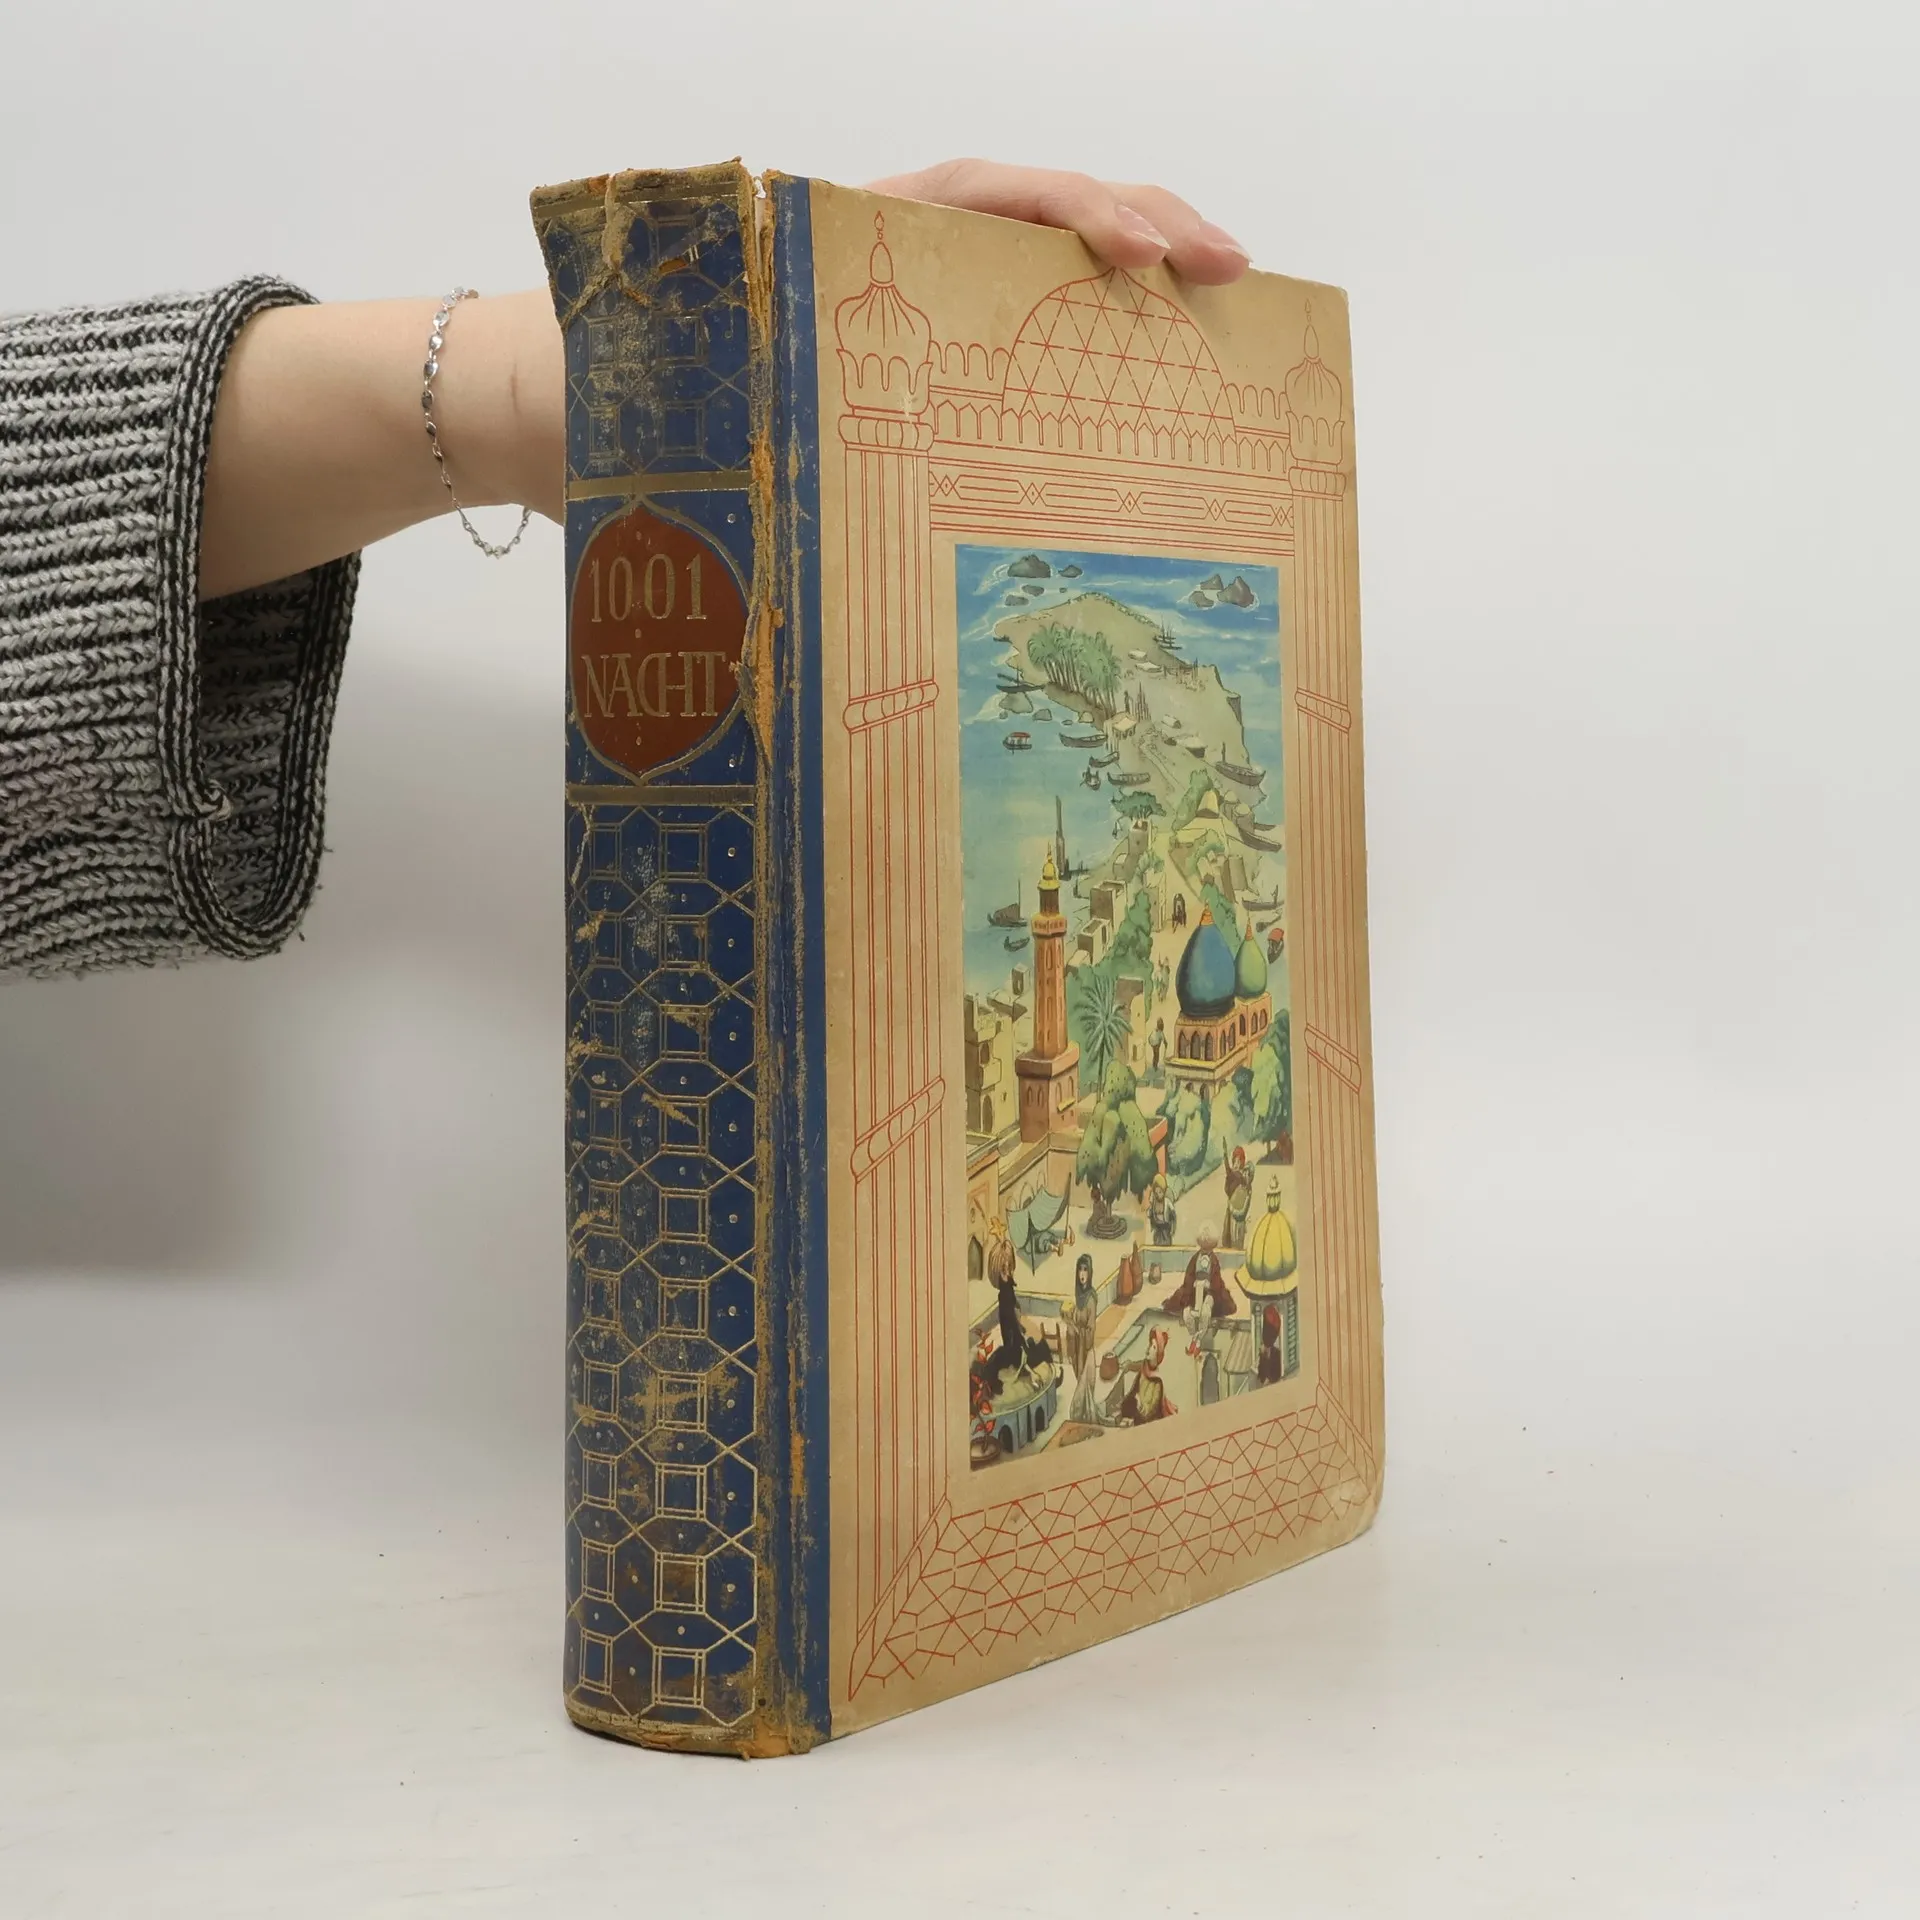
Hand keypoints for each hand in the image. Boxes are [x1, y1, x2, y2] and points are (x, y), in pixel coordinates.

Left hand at [199, 160, 1250, 599]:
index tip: (1135, 253)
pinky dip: (1078, 353)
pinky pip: (1007, 342)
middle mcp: (885, 262)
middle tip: (1231, 275)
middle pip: (1037, 216)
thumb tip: (788, 438)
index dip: (1072, 210)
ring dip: (1128, 289)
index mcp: (844, 238)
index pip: (983, 194)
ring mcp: (901, 312)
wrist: (544, 408)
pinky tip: (1129, 398)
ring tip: (1213, 323)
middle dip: (1143, 230)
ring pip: (1035, 274)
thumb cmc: (610, 386)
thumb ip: (732, 382)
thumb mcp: (672, 374)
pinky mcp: (901, 368)